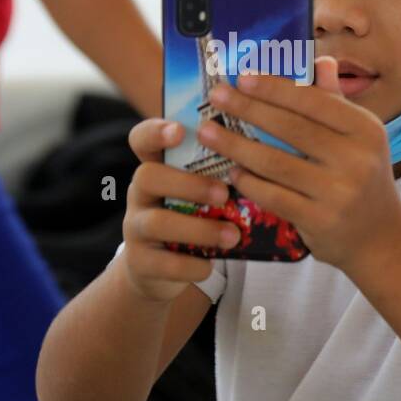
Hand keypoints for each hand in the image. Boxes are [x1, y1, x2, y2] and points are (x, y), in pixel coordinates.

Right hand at [120, 118, 239, 301]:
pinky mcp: (140, 262)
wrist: (161, 269)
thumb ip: (217, 171)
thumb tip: (264, 154)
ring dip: (198, 228)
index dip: (156, 131)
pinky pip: (163, 263)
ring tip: (233, 235)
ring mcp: (135, 228)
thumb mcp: (199, 191)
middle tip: (224, 194)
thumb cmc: (191, 217)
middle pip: (147, 177)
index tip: (181, 130)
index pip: (142, 139)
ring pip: (156, 222)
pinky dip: (190, 265)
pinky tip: (210, 265)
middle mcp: (140, 194)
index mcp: (156, 167)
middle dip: (188, 184)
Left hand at [196, 57, 400, 270]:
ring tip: (208, 132)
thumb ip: (336, 102)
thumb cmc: (362, 179)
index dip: (276, 88)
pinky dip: (249, 182)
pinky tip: (231, 171)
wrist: (380, 238)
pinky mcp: (320, 220)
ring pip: (276, 163)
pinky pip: (275, 196)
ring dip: (237, 145)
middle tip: (216, 96)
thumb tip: (321, 60)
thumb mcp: (359, 139)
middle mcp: (357, 159)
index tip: (243, 76)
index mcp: (365, 130)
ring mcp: (339, 192)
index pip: (314, 101)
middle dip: (248, 109)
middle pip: (291, 128)